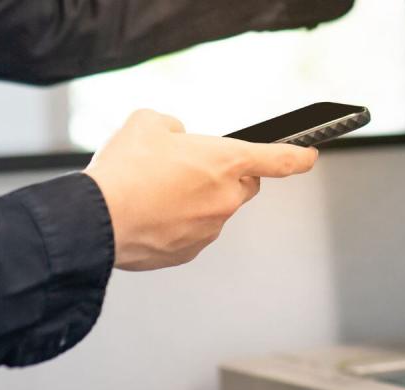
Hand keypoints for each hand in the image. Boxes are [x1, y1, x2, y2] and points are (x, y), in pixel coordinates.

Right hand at [83, 109, 317, 270]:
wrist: (96, 219)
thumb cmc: (124, 170)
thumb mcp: (147, 123)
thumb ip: (173, 127)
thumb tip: (176, 139)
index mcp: (226, 161)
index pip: (279, 159)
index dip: (298, 156)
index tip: (308, 156)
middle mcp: (225, 198)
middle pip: (242, 185)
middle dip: (224, 176)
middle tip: (188, 168)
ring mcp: (209, 229)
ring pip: (213, 210)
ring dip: (194, 200)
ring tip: (154, 192)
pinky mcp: (188, 252)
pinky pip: (191, 232)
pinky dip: (176, 223)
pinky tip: (148, 214)